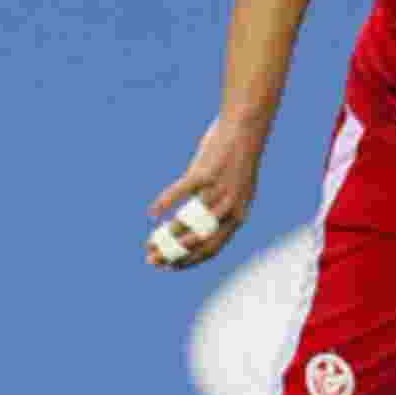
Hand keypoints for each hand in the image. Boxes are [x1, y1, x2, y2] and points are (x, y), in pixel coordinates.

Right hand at [146, 117, 263, 269]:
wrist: (246, 128)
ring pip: (187, 221)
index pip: (213, 248)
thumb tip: (196, 224)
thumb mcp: (235, 190)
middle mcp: (230, 207)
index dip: (190, 260)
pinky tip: (151, 213)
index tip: (171, 266)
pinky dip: (164, 203)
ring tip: (149, 242)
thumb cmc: (236, 160)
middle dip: (173, 254)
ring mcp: (217, 190)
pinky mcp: (205, 172)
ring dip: (166, 235)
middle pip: (198, 240)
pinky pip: (180, 192)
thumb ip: (219, 208)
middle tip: (153, 260)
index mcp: (239, 215)